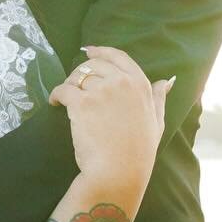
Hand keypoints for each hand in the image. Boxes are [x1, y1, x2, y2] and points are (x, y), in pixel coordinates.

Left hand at [49, 46, 172, 192]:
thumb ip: (159, 98)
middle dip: (82, 72)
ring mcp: (100, 91)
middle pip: (94, 65)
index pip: (119, 57)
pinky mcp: (81, 103)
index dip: (102, 51)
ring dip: (69, 84)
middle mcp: (121, 82)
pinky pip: (63, 90)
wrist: (119, 171)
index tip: (90, 50)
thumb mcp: (157, 122)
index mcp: (140, 84)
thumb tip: (167, 81)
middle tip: (75, 84)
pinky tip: (55, 102)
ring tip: (66, 97)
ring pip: (77, 77)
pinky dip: (56, 95)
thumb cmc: (139, 152)